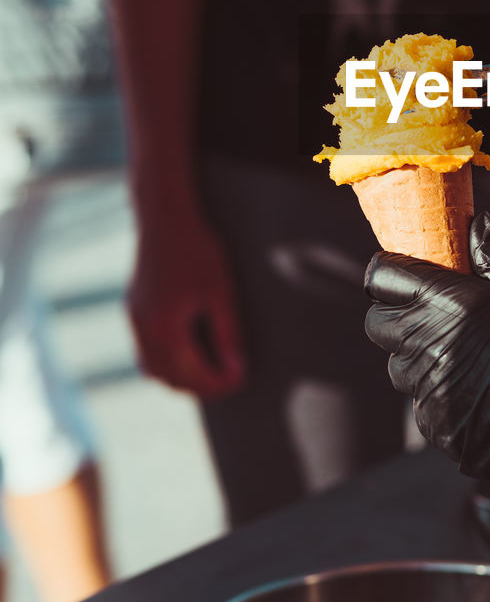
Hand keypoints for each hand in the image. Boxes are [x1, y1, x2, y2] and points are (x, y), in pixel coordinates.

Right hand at [128, 205, 246, 396]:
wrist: (165, 216)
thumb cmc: (197, 250)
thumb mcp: (221, 293)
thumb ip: (227, 334)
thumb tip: (236, 369)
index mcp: (165, 330)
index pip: (193, 375)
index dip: (220, 383)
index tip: (243, 379)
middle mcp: (144, 330)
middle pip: (169, 378)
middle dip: (200, 385)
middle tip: (230, 380)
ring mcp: (134, 320)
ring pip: (153, 368)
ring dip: (180, 377)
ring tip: (211, 372)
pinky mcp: (133, 308)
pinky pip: (146, 349)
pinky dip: (167, 359)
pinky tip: (189, 352)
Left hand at [364, 212, 489, 516]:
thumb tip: (478, 225)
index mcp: (452, 304)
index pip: (383, 277)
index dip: (392, 270)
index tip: (412, 270)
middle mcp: (430, 346)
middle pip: (378, 321)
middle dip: (398, 311)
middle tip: (435, 309)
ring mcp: (429, 392)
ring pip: (397, 364)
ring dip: (417, 353)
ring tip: (463, 351)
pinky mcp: (436, 428)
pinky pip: (420, 401)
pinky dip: (438, 391)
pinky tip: (478, 388)